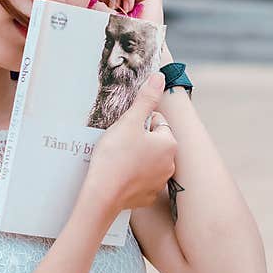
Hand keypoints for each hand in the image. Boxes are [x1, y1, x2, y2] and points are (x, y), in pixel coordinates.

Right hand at [81, 73, 176, 214]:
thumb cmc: (115, 157)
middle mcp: (170, 163)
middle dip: (138, 140)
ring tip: (118, 160)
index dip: (138, 122)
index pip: (156, 122)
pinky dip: (131, 176)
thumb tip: (160, 77)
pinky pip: (141, 179)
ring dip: (135, 157)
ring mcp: (159, 181)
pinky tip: (119, 175)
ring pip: (147, 160)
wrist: (102, 194)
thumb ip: (146, 98)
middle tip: (119, 144)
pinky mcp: (147, 195)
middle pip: (153, 141)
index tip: (125, 130)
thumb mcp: (129, 121)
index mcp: (169, 143)